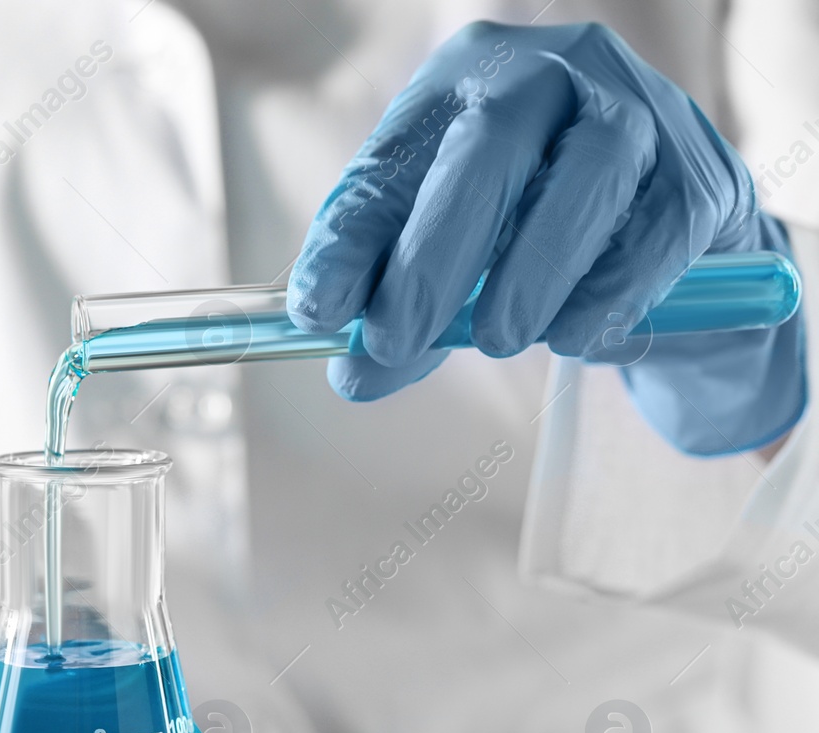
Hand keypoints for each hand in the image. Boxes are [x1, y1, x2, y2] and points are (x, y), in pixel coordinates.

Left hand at [287, 21, 804, 454]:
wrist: (660, 252)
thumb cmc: (527, 241)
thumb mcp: (445, 266)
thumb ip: (397, 312)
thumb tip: (352, 373)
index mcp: (461, 84)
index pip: (391, 159)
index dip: (348, 238)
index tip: (318, 312)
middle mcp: (550, 73)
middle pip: (488, 149)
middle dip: (434, 257)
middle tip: (397, 341)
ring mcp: (636, 110)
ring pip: (584, 179)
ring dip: (530, 276)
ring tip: (503, 340)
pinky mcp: (700, 173)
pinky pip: (655, 236)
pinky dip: (608, 297)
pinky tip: (579, 335)